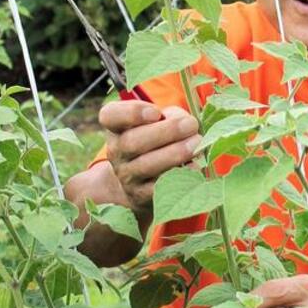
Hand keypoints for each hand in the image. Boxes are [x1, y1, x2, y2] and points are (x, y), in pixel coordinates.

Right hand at [98, 100, 199, 215]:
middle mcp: (117, 152)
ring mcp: (127, 176)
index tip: (156, 112)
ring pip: (146, 165)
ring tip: (197, 143)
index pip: (110, 116)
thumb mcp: (159, 123)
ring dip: (175, 153)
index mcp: (117, 128)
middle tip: (191, 125)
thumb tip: (188, 124)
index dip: (132, 112)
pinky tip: (194, 165)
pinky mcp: (141, 196)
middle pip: (132, 141)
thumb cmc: (156, 142)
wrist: (141, 183)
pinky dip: (179, 175)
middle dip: (166, 131)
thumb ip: (171, 116)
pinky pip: (159, 186)